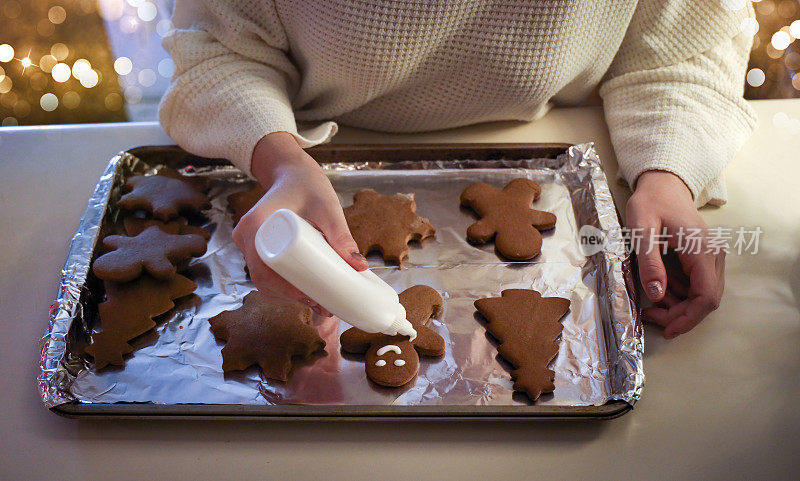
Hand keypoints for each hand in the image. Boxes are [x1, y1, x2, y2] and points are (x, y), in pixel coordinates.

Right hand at [232, 132, 368, 312]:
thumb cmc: (308, 186)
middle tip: (321, 306)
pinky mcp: (255, 247)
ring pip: (263, 279)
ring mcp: (248, 243)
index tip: (310, 298)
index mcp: (256, 225)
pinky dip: (282, 286)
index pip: (264, 269)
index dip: (285, 290)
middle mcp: (245, 236)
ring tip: (317, 303)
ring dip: (286, 295)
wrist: (293, 173)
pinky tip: (303, 294)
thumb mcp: (328, 209)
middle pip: (262, 279)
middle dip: (290, 297)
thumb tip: (359, 267)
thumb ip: (341, 236)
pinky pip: (265, 272)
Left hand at [626, 170, 724, 338]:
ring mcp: (711, 256)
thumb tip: (657, 295)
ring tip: (651, 304)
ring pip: (703, 294)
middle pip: (707, 300)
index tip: (666, 329)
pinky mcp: (704, 257)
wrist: (662, 185)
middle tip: (650, 316)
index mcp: (701, 250)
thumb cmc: (650, 203)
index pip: (706, 296)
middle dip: (680, 315)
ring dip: (679, 306)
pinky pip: (697, 284)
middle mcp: (713, 255)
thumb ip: (649, 262)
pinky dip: (680, 294)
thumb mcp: (641, 230)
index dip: (688, 318)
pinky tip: (659, 289)